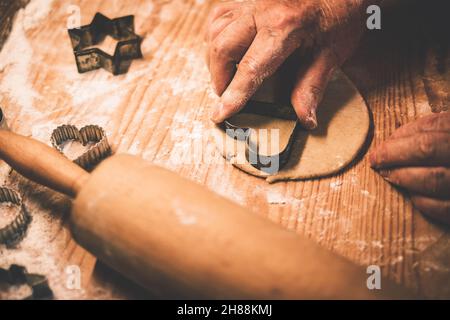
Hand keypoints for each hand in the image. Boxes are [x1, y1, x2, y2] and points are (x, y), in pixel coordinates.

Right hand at [206, 0, 367, 128]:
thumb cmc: (339, 17)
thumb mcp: (331, 55)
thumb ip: (312, 87)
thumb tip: (305, 120)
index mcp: (284, 27)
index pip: (250, 68)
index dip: (234, 96)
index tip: (219, 115)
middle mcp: (262, 11)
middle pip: (222, 48)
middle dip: (219, 78)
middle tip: (227, 96)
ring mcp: (252, 1)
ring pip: (216, 32)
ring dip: (215, 60)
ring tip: (226, 77)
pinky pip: (219, 18)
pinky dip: (216, 38)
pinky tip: (225, 52)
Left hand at [370, 113, 449, 224]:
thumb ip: (444, 127)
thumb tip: (402, 135)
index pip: (435, 126)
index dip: (403, 135)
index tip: (384, 143)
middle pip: (429, 149)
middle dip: (395, 154)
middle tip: (376, 160)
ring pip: (435, 179)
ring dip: (404, 178)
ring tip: (388, 175)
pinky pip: (447, 209)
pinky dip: (425, 202)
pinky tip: (414, 197)